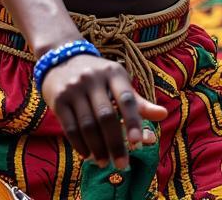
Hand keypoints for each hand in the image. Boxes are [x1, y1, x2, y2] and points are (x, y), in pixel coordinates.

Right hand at [39, 53, 164, 168]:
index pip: (126, 98)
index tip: (138, 143)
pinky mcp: (58, 99)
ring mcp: (73, 88)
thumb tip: (163, 114)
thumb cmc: (97, 76)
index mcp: (112, 72)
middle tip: (123, 165)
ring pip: (88, 124)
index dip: (133, 121)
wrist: (60, 57)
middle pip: (106, 116)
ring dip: (98, 148)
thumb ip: (137, 102)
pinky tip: (88, 155)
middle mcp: (92, 78)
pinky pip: (70, 127)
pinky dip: (80, 144)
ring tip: (105, 163)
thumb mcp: (117, 81)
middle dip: (116, 143)